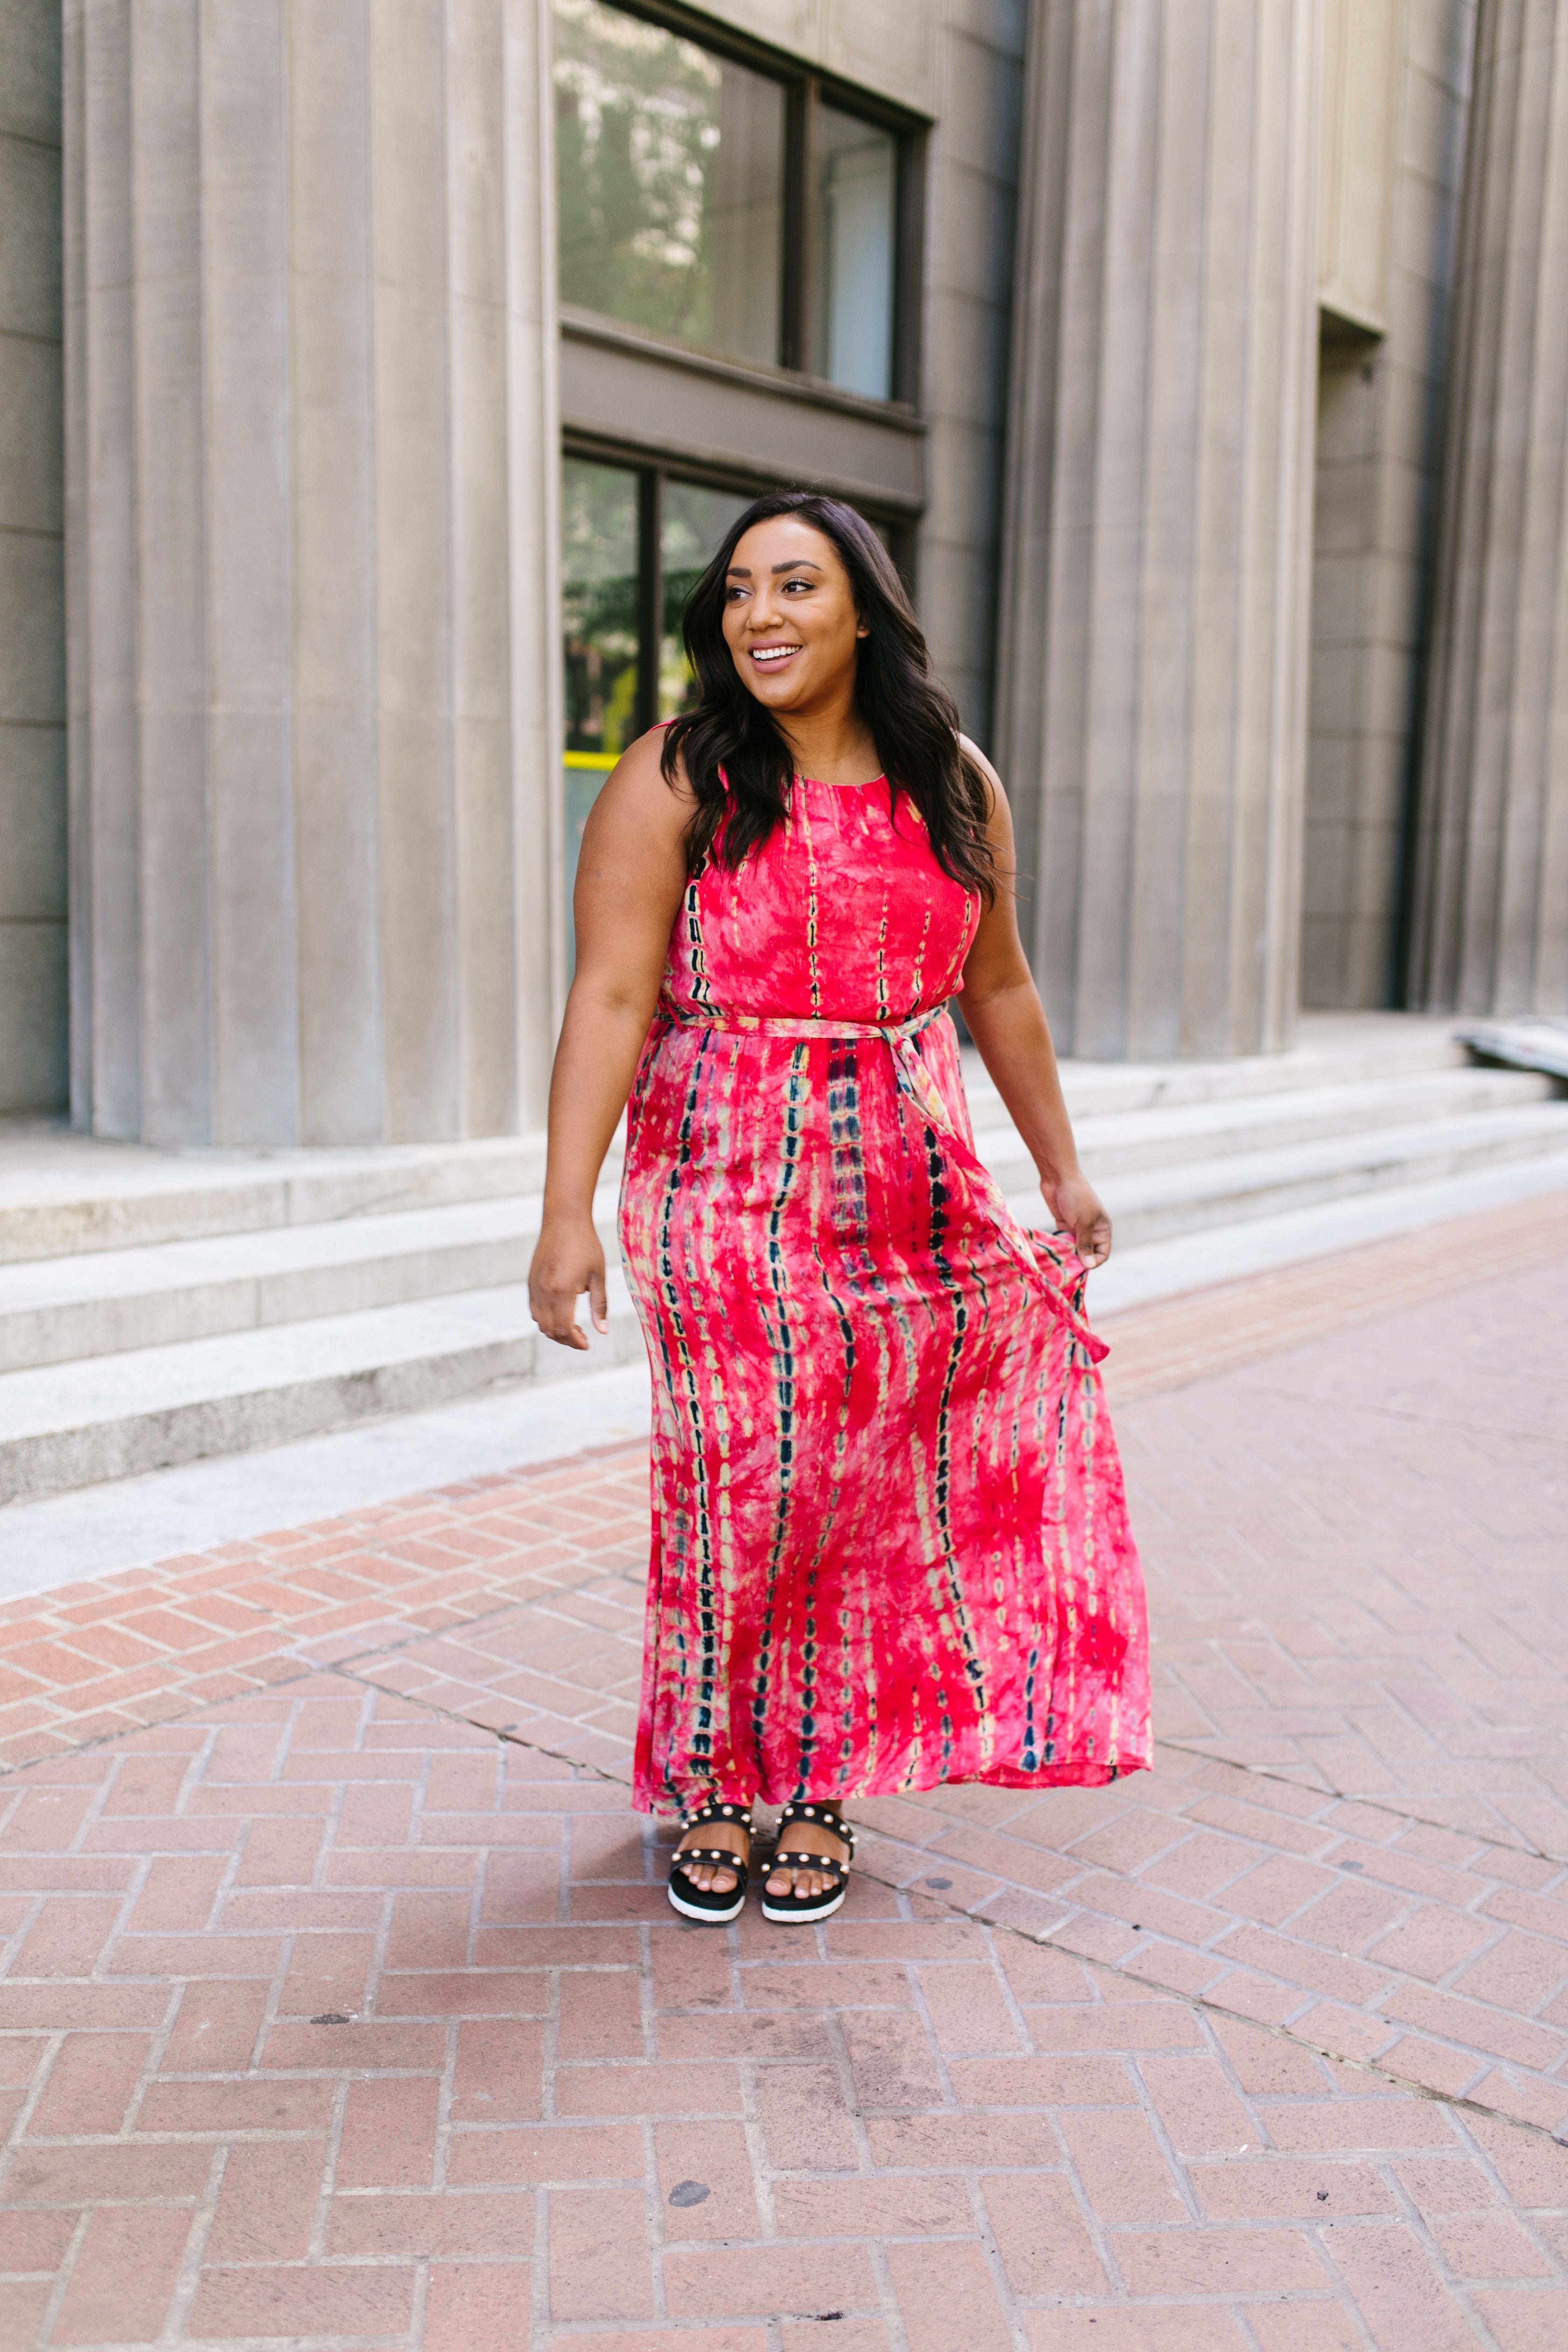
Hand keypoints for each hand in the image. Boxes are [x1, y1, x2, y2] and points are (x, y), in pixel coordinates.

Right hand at [528, 1216, 607, 1349]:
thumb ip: (599, 1305)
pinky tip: (561, 1312)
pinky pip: (534, 1309)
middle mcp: (544, 1292)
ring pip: (539, 1322)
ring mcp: (534, 1287)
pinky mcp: (531, 1281)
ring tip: (573, 1326)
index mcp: (562, 1291)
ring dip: (555, 1330)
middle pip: (550, 1330)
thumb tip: (603, 1331)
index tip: (587, 1343)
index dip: (575, 1342)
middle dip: (566, 1339)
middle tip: (583, 1337)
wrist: (564, 1220)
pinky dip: (545, 1318)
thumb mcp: (598, 1276)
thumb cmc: (585, 1245)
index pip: (563, 1329)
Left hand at [1041, 1170, 1110, 1269]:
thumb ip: (1086, 1244)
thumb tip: (1089, 1265)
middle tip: (1067, 1267)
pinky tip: (1053, 1253)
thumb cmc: (1077, 1197)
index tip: (1082, 1266)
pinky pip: (1064, 1242)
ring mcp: (1077, 1229)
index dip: (1095, 1261)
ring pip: (1074, 1249)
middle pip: (1088, 1253)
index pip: (1103, 1253)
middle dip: (1079, 1260)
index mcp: (1102, 1229)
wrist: (1059, 1178)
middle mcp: (1091, 1231)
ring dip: (1068, 1255)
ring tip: (1059, 1261)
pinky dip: (1060, 1247)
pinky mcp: (1064, 1226)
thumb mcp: (1084, 1222)